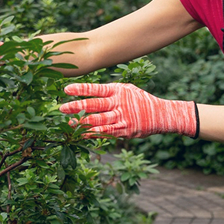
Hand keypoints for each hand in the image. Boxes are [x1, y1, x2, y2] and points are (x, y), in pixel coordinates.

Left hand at [59, 82, 196, 138]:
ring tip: (69, 123)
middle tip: (62, 108)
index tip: (66, 89)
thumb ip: (110, 91)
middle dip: (76, 107)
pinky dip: (93, 133)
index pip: (96, 89)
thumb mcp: (127, 89)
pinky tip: (82, 134)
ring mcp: (122, 118)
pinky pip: (106, 133)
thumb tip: (89, 92)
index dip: (81, 89)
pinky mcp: (124, 131)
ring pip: (98, 121)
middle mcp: (119, 104)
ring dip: (82, 123)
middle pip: (94, 105)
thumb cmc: (140, 100)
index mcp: (118, 91)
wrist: (160, 115)